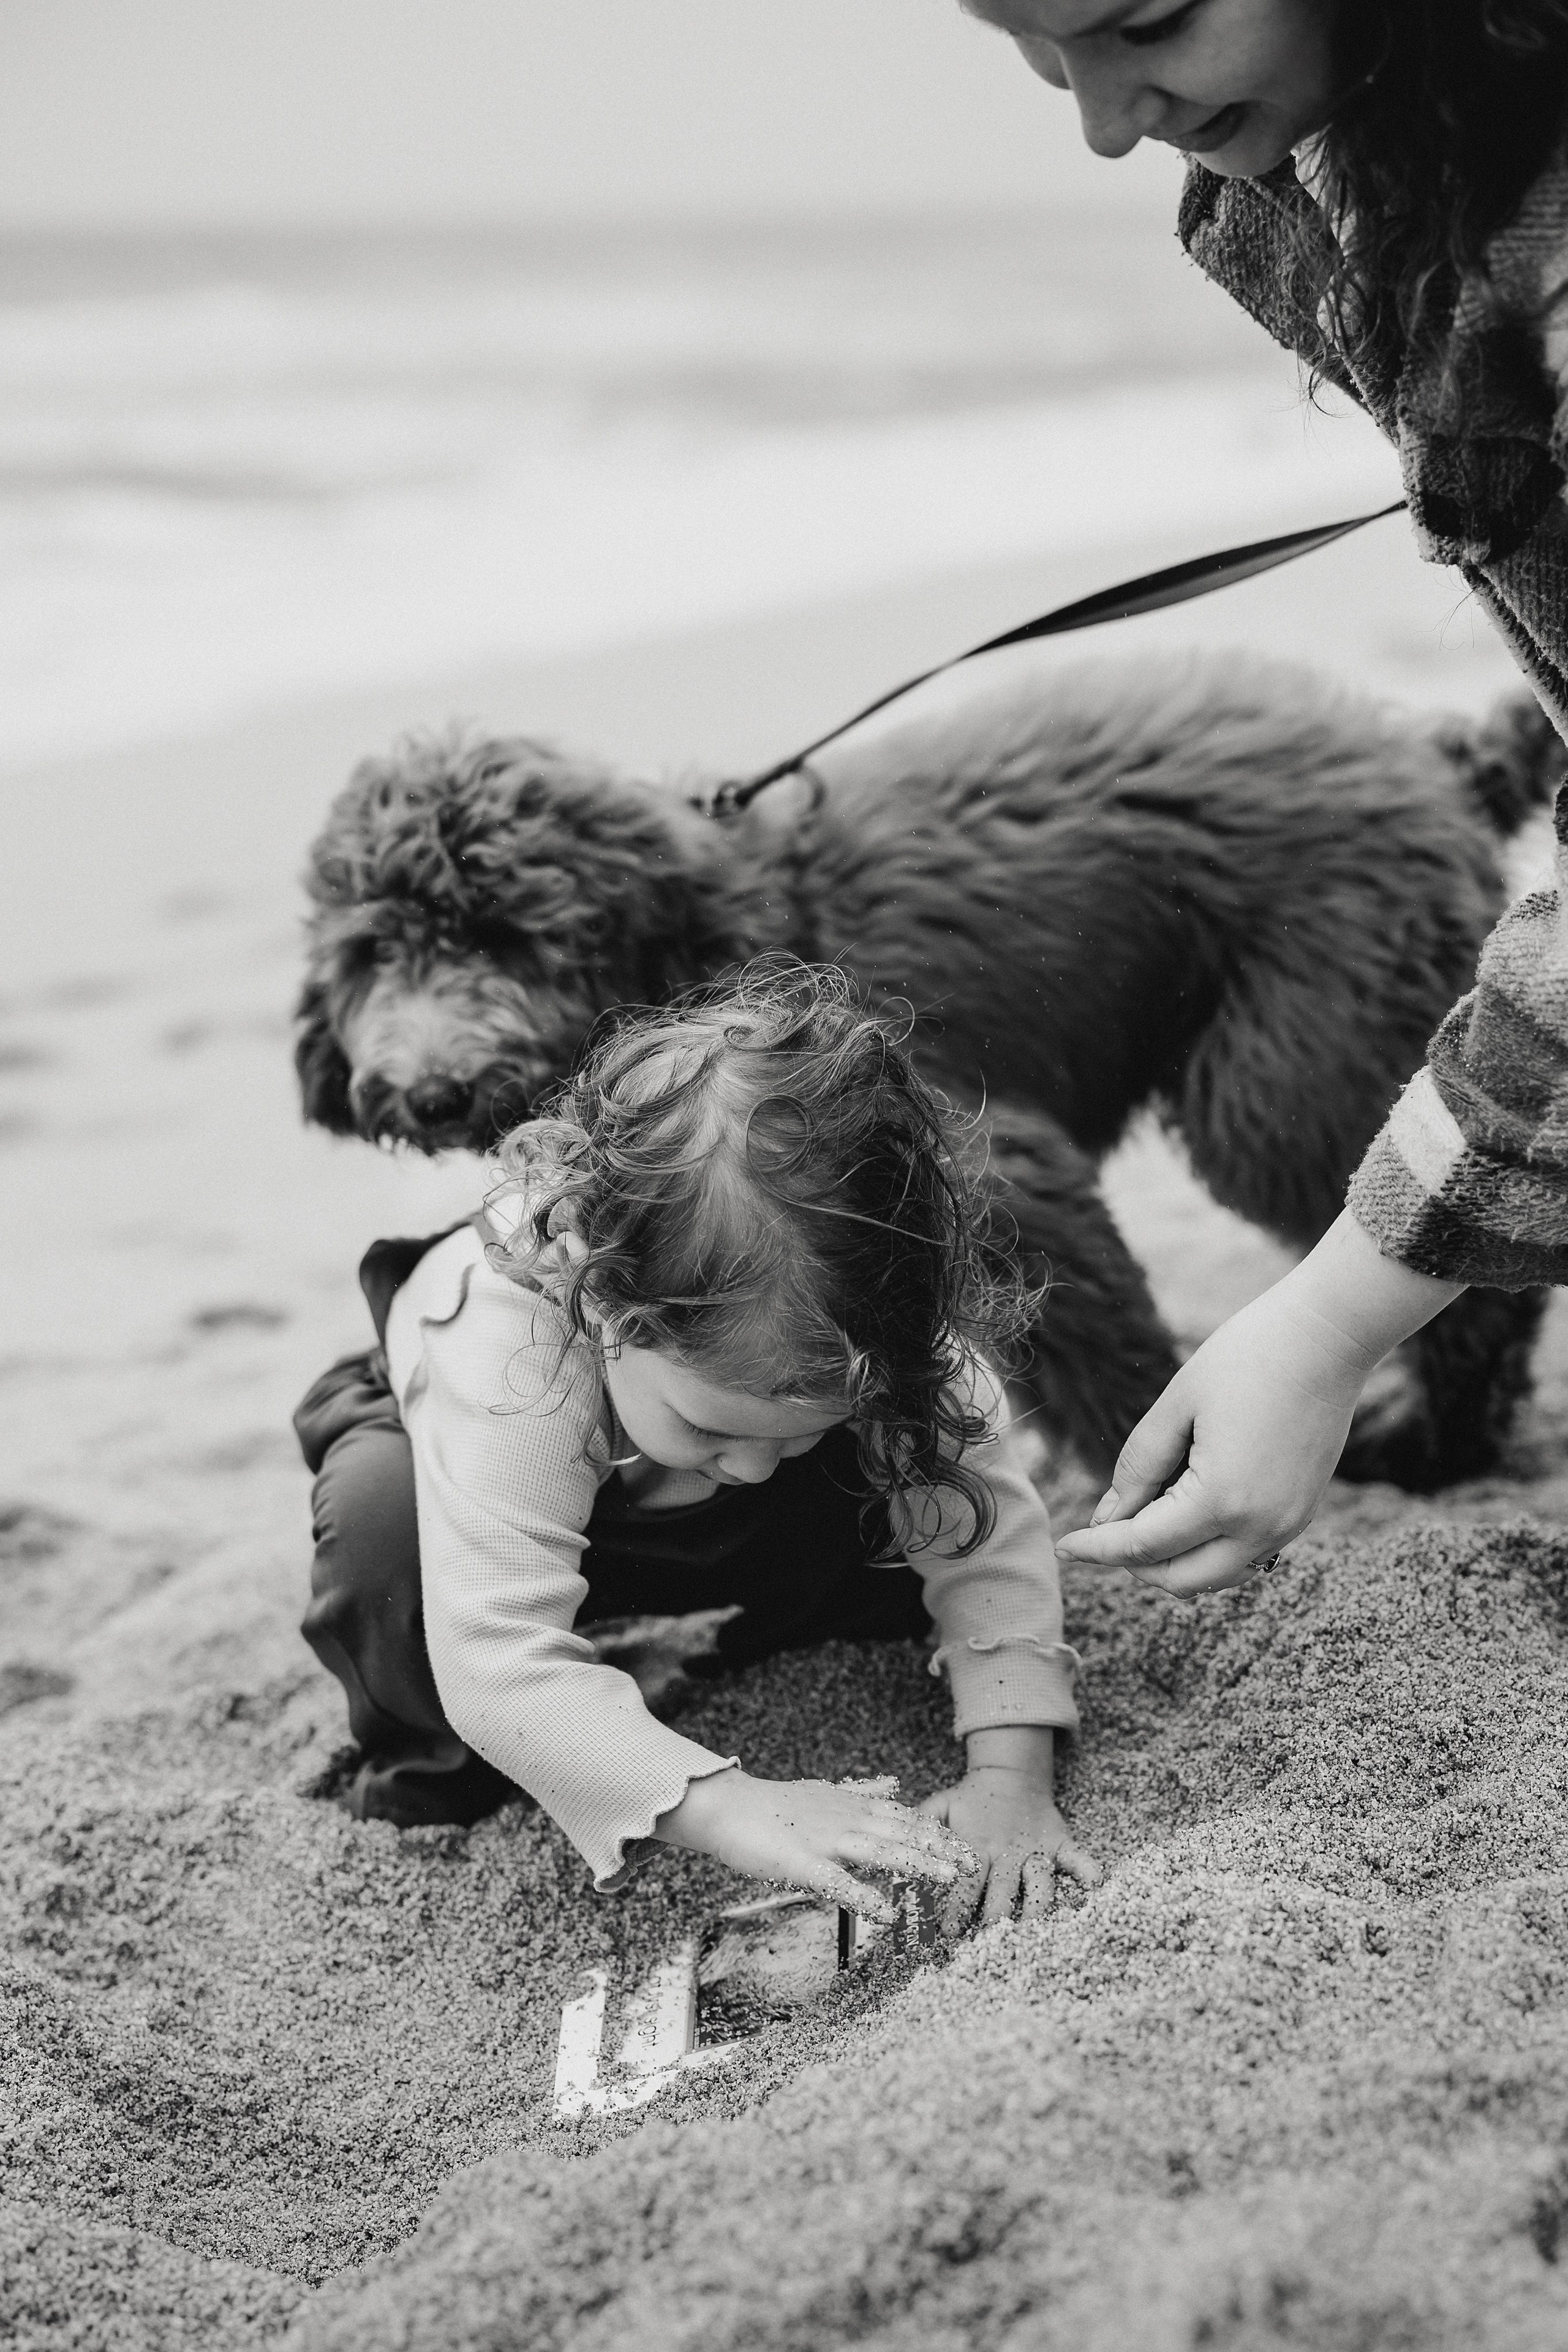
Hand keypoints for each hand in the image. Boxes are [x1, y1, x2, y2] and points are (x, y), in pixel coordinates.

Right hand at [654, 1768, 976, 1917]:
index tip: (968, 1845)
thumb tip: (893, 1784)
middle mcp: (845, 1820)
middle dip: (940, 1848)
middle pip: (901, 1833)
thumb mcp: (825, 1792)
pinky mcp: (800, 1863)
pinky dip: (864, 1896)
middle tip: (974, 1864)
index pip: (904, 1818)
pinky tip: (886, 1913)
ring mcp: (824, 1841)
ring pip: (879, 1852)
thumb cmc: (773, 1806)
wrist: (726, 1807)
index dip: (937, 1831)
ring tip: (948, 1879)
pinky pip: (837, 1883)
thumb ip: (862, 1792)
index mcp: (851, 1807)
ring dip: (916, 1864)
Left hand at [919, 1726, 1100, 1929]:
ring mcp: (1035, 1848)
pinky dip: (1088, 1869)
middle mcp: (1006, 1851)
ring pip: (1039, 1881)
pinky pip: (1077, 1856)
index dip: (955, 1908)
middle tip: (990, 1942)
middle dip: (995, 1917)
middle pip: (1002, 1890)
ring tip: (1036, 1929)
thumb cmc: (969, 1800)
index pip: (964, 1883)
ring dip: (1038, 1905)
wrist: (1009, 1773)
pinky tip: (1097, 1885)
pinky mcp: (1059, 1842)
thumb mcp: (940, 1807)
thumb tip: (895, 1854)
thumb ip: (921, 1829)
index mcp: (976, 1845)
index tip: (946, 1933)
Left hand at [1054, 1213, 1459, 1597]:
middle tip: (1103, 1529)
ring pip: (1215, 1576)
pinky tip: (1184, 1504)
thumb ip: (1138, 1467)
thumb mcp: (1175, 1407)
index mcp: (1222, 1501)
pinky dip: (1207, 1547)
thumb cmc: (1247, 1357)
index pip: (1142, 1548)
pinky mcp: (1301, 1515)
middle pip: (1179, 1580)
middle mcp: (1260, 1528)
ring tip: (1144, 1510)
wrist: (1328, 1338)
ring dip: (1173, 1560)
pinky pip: (1244, 1554)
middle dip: (1133, 1564)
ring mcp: (1287, 1526)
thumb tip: (1109, 1518)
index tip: (1064, 1547)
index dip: (1097, 1550)